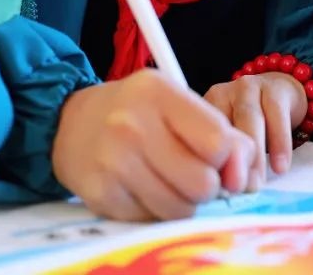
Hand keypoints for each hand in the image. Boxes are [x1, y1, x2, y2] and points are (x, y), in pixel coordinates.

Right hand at [52, 69, 253, 220]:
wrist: (70, 123)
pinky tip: (140, 187)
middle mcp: (132, 124)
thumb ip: (221, 133)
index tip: (215, 158)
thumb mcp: (176, 103)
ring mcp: (113, 161)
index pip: (218, 142)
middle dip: (205, 185)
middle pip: (203, 183)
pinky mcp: (100, 194)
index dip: (226, 158)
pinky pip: (151, 220)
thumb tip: (242, 176)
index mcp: (158, 92)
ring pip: (180, 209)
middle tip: (189, 172)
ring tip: (166, 180)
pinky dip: (153, 210)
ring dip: (182, 202)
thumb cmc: (136, 113)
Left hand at [204, 72, 307, 189]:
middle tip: (236, 189)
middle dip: (230, 159)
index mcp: (203, 108)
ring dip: (253, 154)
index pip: (200, 132)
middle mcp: (222, 93)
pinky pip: (277, 115)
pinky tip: (280, 167)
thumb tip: (219, 195)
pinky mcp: (276, 89)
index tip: (212, 190)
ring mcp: (248, 88)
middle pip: (224, 125)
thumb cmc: (250, 126)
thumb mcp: (233, 138)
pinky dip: (280, 143)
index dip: (205, 160)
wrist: (282, 94)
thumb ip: (225, 158)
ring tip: (256, 184)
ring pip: (249, 118)